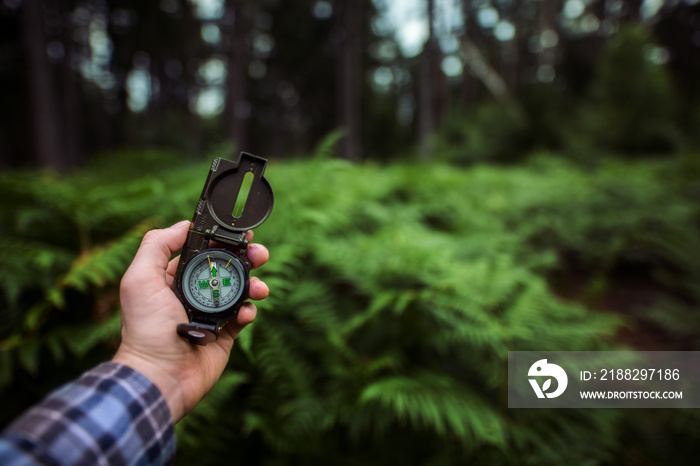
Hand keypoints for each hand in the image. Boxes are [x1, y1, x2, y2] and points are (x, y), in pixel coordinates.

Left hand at [112, 220, 268, 421]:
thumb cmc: (146, 329)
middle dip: (246, 257)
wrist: (160, 377)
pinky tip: (246, 313)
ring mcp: (210, 314)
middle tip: (259, 253)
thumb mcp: (140, 279)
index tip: (239, 231)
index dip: (221, 239)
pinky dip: (250, 311)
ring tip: (259, 287)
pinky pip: (244, 316)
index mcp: (172, 278)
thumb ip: (157, 246)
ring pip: (240, 289)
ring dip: (254, 283)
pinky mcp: (225, 334)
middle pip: (226, 267)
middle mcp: (193, 293)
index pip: (201, 250)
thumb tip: (184, 225)